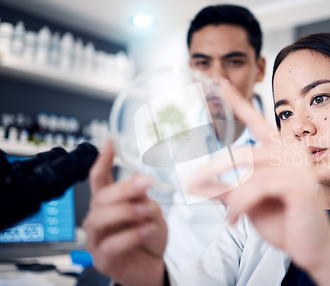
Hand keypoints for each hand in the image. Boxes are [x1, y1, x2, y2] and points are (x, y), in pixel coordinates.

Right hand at [83, 139, 167, 285]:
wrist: (154, 266)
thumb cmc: (149, 237)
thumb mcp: (151, 211)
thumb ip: (142, 196)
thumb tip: (136, 177)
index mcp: (109, 203)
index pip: (99, 178)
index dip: (103, 160)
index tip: (110, 142)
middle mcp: (98, 218)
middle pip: (101, 197)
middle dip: (124, 188)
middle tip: (147, 183)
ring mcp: (97, 239)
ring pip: (100, 218)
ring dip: (126, 211)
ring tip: (147, 210)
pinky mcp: (102, 258)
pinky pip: (112, 244)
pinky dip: (132, 235)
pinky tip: (148, 229)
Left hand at [189, 80, 329, 284]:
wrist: (310, 249)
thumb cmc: (282, 222)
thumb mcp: (247, 202)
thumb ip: (225, 188)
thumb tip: (195, 182)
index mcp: (281, 149)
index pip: (256, 120)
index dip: (236, 102)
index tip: (218, 81)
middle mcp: (291, 150)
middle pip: (241, 153)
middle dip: (213, 171)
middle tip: (191, 185)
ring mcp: (297, 165)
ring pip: (247, 171)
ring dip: (230, 194)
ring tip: (225, 214)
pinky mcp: (299, 183)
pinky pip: (257, 187)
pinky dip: (241, 204)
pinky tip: (234, 219)